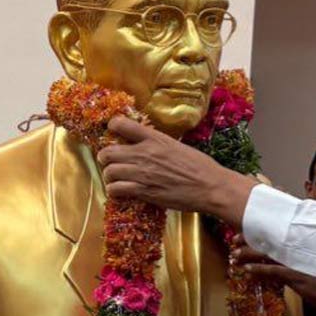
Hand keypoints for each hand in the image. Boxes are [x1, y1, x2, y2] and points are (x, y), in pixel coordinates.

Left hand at [98, 116, 258, 223]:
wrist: (210, 186)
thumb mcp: (177, 145)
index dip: (112, 128)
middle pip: (108, 152)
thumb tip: (145, 142)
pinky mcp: (144, 191)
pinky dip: (114, 191)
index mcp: (154, 138)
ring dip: (110, 176)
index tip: (114, 134)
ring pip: (109, 172)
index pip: (121, 124)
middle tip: (112, 162)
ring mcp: (142, 173)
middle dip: (105, 158)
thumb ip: (158, 143)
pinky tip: (121, 191)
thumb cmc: (199, 166)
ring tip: (116, 179)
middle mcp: (144, 153)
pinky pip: (116, 189)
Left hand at [233, 241, 315, 315]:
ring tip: (235, 255)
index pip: (278, 240)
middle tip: (234, 241)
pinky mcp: (299, 278)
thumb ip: (303, 267)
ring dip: (249, 255)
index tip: (246, 235)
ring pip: (269, 256)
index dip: (261, 237)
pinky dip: (260, 270)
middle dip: (250, 242)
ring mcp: (299, 265)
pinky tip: (247, 270)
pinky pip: (275, 272)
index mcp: (303, 251)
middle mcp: (299, 254)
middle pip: (270, 244)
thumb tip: (290, 267)